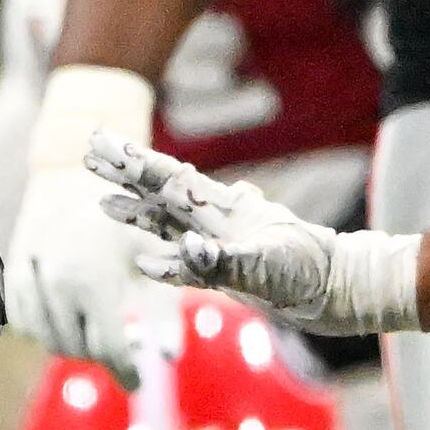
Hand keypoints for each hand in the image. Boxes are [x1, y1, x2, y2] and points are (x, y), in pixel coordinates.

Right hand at [5, 67, 162, 374]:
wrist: (73, 171)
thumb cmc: (125, 214)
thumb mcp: (153, 256)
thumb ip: (164, 312)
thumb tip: (170, 360)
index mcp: (94, 279)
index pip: (109, 349)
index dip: (127, 372)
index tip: (139, 381)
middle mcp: (57, 283)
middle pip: (79, 349)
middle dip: (104, 355)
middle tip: (123, 351)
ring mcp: (29, 279)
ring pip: (50, 340)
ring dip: (76, 345)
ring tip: (98, 334)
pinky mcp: (12, 273)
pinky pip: (25, 324)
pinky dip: (46, 330)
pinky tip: (68, 320)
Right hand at [85, 135, 418, 336]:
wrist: (341, 290)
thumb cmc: (311, 272)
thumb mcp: (269, 266)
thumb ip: (223, 260)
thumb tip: (186, 249)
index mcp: (223, 209)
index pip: (168, 179)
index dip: (133, 161)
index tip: (101, 139)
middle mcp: (217, 220)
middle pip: (161, 191)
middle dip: (125, 173)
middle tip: (88, 152)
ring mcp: (221, 243)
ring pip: (167, 224)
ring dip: (136, 213)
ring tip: (101, 202)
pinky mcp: (227, 270)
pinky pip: (184, 263)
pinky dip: (162, 260)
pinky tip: (143, 262)